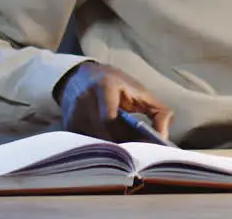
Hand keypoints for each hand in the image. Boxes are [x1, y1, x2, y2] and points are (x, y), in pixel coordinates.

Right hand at [54, 62, 173, 141]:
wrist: (82, 75)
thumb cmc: (118, 85)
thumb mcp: (141, 92)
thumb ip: (158, 112)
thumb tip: (164, 138)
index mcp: (105, 87)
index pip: (110, 119)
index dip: (126, 137)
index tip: (141, 147)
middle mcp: (84, 100)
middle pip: (103, 135)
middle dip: (121, 147)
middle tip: (137, 155)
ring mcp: (72, 114)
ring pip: (95, 143)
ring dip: (111, 151)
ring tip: (124, 152)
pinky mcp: (67, 126)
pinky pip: (86, 146)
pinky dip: (100, 150)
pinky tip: (109, 150)